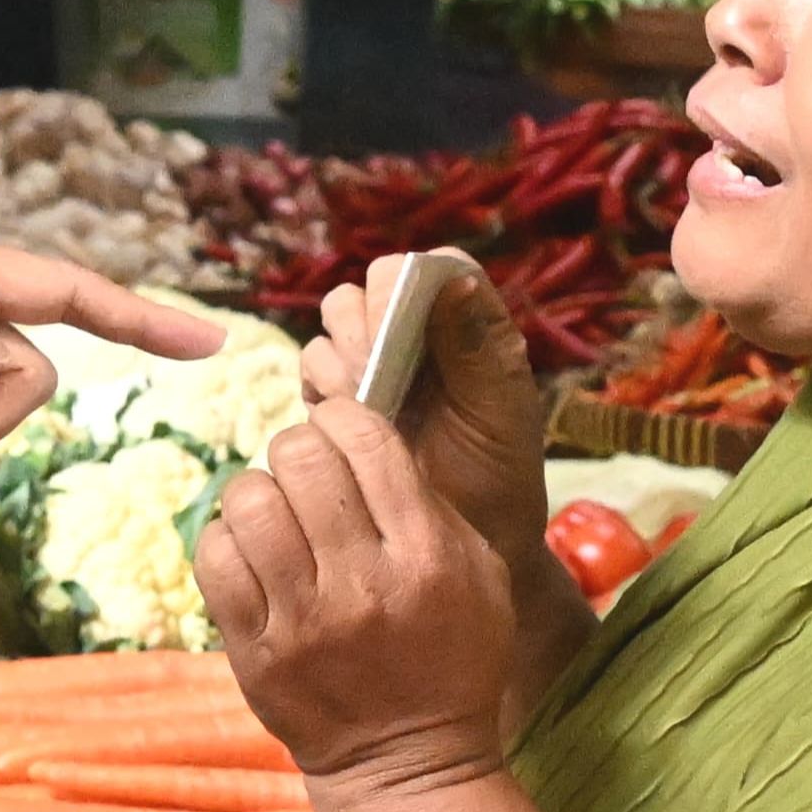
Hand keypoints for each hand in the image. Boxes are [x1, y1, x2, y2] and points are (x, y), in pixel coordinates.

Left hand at [197, 399, 515, 800]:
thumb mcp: (480, 573)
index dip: (343, 416)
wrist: (408, 764)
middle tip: (306, 474)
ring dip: (259, 494)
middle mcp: (362, 585)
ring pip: (248, 501)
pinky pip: (214, 558)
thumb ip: (429, 500)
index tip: (341, 431)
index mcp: (426, 557)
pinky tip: (253, 553)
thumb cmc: (451, 657)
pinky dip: (227, 540)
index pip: (364, 439)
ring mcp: (302, 621)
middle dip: (298, 449)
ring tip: (278, 515)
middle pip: (299, 458)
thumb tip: (362, 430)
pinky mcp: (255, 653)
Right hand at [301, 256, 549, 567]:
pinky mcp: (339, 397)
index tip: (402, 323)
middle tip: (374, 370)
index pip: (431, 269)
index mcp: (467, 325)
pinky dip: (321, 385)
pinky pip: (312, 365)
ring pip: (334, 323)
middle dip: (365, 324)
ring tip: (363, 401)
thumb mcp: (499, 415)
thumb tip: (456, 281)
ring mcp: (375, 363)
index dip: (409, 286)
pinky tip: (342, 416)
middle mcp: (417, 334)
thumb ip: (477, 349)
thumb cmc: (498, 477)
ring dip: (342, 356)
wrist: (461, 543)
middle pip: (370, 288)